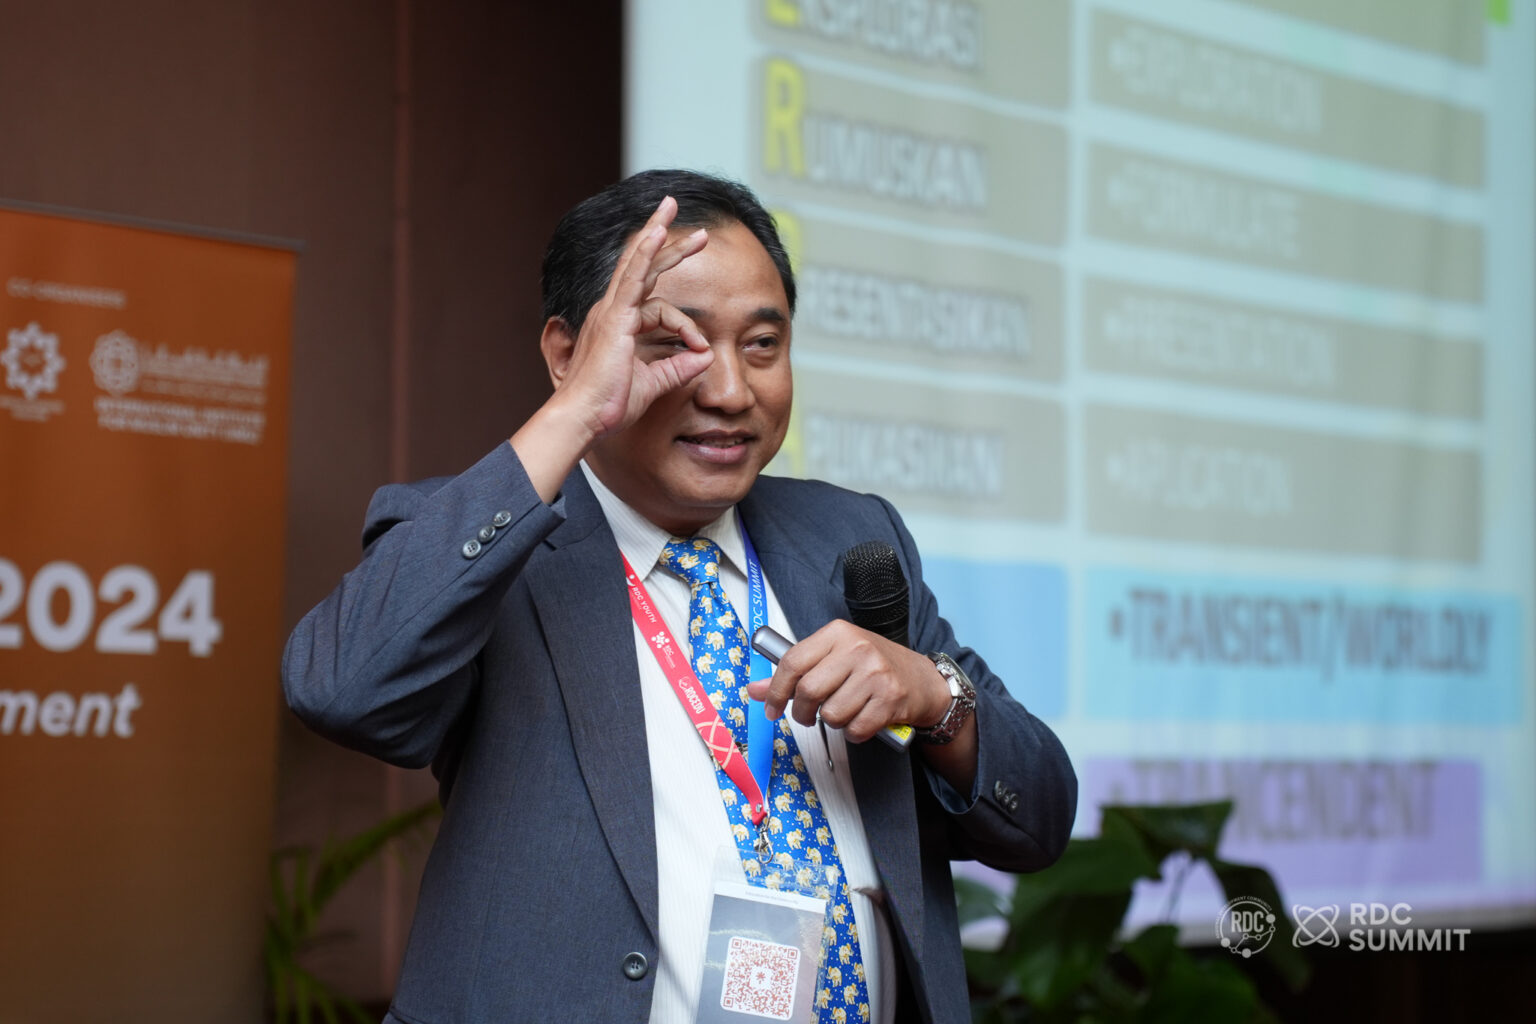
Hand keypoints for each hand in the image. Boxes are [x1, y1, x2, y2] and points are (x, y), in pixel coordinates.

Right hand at [545, 195, 713, 442]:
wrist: (584, 418)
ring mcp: (611, 311)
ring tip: (671, 207)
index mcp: (619, 326)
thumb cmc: (609, 406)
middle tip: (685, 219)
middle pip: (642, 267)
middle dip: (665, 240)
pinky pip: (632, 278)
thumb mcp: (654, 384)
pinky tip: (658, 233)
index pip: (660, 309)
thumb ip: (679, 367)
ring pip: (638, 264)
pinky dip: (646, 253)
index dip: (687, 327)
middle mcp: (612, 312)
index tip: (702, 348)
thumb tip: (704, 356)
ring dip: (658, 234)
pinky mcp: (615, 318)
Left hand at [746, 620, 950, 743]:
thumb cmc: (873, 666)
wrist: (923, 680)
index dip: (775, 690)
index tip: (770, 707)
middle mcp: (858, 649)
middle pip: (808, 691)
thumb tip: (754, 690)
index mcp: (838, 633)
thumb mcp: (833, 657)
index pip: (793, 662)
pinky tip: (861, 718)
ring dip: (831, 722)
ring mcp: (876, 674)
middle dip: (801, 712)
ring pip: (830, 714)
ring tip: (843, 711)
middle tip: (806, 715)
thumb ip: (795, 672)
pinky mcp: (890, 700)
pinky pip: (854, 729)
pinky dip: (852, 732)